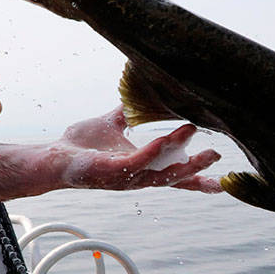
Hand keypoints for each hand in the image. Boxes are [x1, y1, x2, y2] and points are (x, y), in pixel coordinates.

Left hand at [57, 107, 221, 191]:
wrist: (54, 156)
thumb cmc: (80, 146)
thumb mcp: (111, 124)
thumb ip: (129, 112)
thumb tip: (143, 91)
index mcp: (140, 168)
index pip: (174, 175)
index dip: (197, 178)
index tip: (220, 182)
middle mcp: (137, 177)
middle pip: (175, 179)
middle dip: (198, 171)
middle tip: (218, 160)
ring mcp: (127, 178)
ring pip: (163, 175)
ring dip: (184, 163)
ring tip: (202, 146)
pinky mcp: (113, 173)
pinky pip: (139, 162)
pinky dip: (156, 151)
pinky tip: (168, 139)